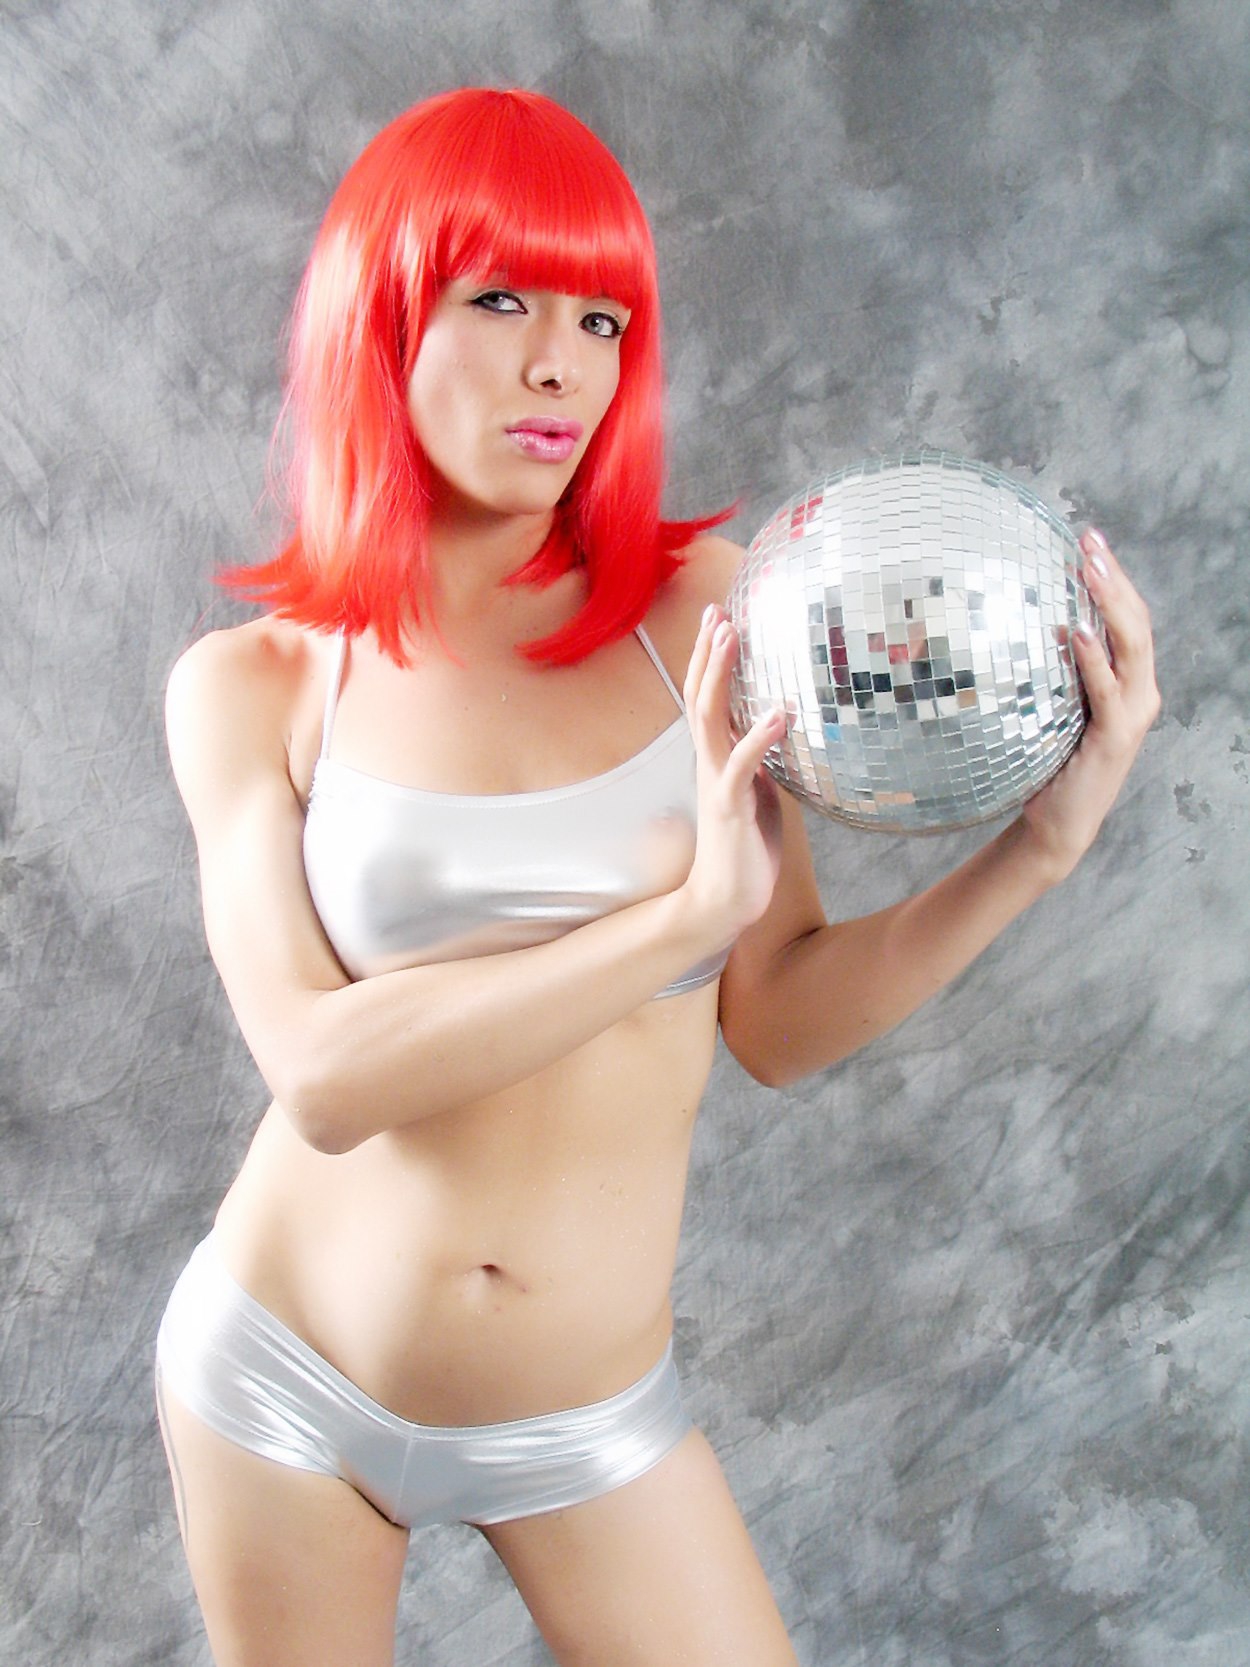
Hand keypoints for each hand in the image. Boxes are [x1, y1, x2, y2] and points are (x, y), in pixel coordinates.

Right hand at [680, 606, 785, 945]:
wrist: (725, 903)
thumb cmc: (745, 850)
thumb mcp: (761, 795)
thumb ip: (764, 763)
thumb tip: (785, 733)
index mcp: (717, 760)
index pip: (706, 699)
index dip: (711, 659)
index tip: (719, 617)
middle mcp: (710, 765)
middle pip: (699, 696)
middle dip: (709, 653)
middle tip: (718, 612)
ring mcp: (716, 784)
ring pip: (709, 720)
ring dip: (720, 677)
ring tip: (733, 638)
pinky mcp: (730, 809)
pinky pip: (742, 767)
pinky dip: (759, 738)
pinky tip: (779, 713)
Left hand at [1018, 529, 1159, 880]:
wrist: (1056, 823)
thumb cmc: (1046, 761)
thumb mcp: (1046, 705)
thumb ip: (1044, 669)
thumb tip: (1008, 625)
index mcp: (1127, 681)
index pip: (1127, 618)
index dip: (1113, 577)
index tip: (1087, 538)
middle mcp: (1139, 693)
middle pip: (1136, 622)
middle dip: (1114, 578)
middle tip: (1090, 540)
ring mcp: (1131, 716)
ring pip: (1131, 648)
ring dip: (1109, 605)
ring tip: (1088, 570)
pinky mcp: (1114, 739)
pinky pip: (1106, 692)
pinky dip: (1093, 660)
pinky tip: (1074, 633)